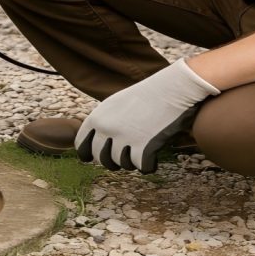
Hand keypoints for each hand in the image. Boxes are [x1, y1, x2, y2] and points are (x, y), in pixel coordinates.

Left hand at [74, 58, 219, 172]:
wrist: (172, 88)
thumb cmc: (147, 95)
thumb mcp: (116, 104)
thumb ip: (104, 122)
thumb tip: (97, 145)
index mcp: (97, 117)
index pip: (81, 146)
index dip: (89, 154)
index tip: (96, 158)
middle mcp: (107, 128)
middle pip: (101, 159)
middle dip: (112, 161)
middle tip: (125, 156)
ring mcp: (124, 138)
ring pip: (121, 164)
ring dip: (131, 162)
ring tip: (141, 152)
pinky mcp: (143, 146)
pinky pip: (140, 167)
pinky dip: (148, 166)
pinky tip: (153, 160)